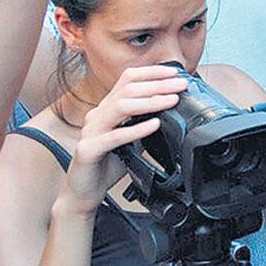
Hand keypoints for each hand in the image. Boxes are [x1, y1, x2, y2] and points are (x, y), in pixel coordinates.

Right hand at [64, 66, 187, 215]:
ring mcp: (91, 131)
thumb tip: (173, 109)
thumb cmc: (108, 164)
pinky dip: (137, 129)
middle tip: (181, 85)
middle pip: (128, 90)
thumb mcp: (132, 138)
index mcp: (106, 109)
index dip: (151, 73)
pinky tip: (154, 125)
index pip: (127, 79)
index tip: (175, 73)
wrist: (84, 193)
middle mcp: (97, 115)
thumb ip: (146, 122)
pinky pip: (115, 136)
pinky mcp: (88, 150)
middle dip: (158, 84)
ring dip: (150, 101)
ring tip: (172, 100)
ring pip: (121, 107)